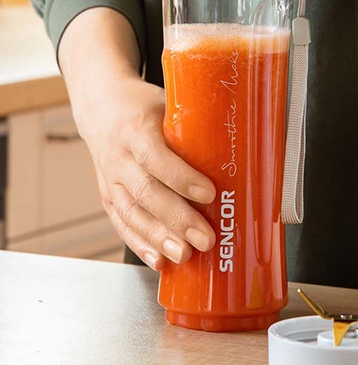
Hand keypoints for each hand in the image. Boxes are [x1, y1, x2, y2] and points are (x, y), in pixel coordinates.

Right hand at [60, 9, 216, 269]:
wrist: (101, 108)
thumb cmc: (145, 106)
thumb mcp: (170, 103)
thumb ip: (198, 122)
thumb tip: (249, 138)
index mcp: (136, 130)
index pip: (156, 157)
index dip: (182, 178)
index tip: (209, 194)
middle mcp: (118, 158)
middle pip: (146, 194)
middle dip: (178, 219)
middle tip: (206, 239)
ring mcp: (109, 181)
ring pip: (133, 214)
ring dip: (160, 239)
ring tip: (185, 255)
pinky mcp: (107, 198)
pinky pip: (122, 225)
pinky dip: (141, 245)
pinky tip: (160, 261)